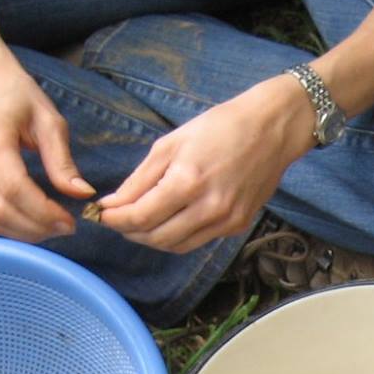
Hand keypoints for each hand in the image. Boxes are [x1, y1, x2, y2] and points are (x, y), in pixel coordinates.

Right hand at [0, 55, 92, 240]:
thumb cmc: (16, 94)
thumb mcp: (48, 119)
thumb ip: (62, 160)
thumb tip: (82, 194)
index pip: (14, 189)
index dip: (43, 212)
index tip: (70, 221)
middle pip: (0, 211)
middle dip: (37, 228)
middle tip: (67, 228)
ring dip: (24, 233)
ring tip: (53, 228)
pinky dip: (12, 227)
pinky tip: (35, 222)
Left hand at [94, 78, 312, 252]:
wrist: (272, 129)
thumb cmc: (220, 127)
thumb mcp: (172, 143)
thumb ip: (140, 178)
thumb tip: (114, 203)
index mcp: (187, 182)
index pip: (140, 217)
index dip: (116, 220)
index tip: (101, 214)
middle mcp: (208, 208)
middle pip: (156, 238)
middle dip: (131, 232)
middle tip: (119, 220)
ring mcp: (226, 221)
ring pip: (177, 246)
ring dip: (153, 239)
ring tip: (141, 223)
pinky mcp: (237, 226)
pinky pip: (198, 241)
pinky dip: (177, 236)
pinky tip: (170, 220)